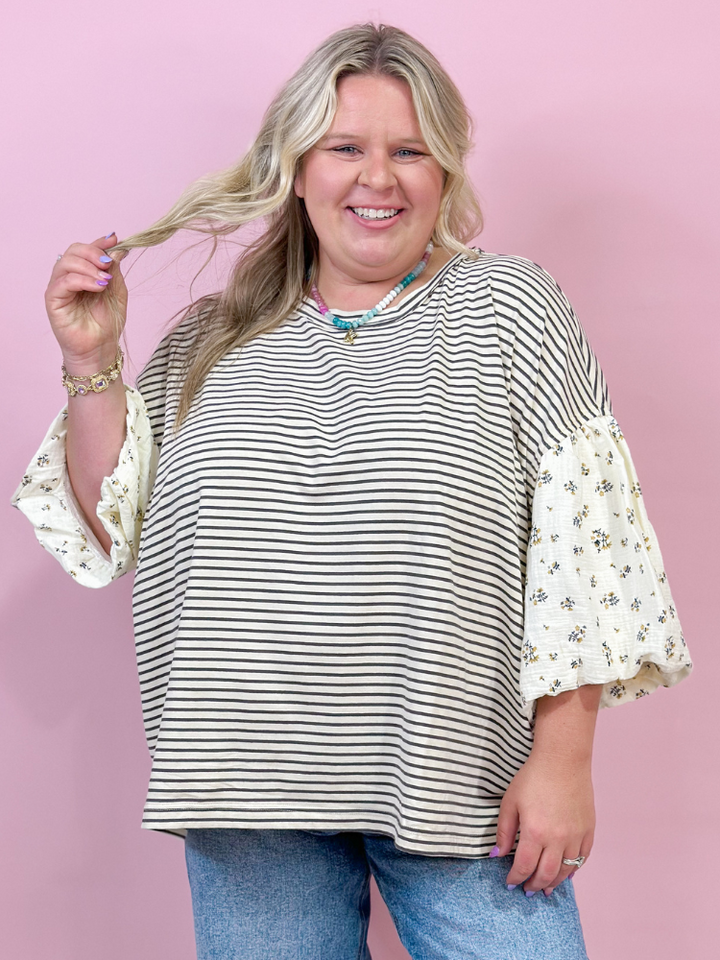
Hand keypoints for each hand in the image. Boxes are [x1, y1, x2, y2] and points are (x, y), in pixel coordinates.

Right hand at [45, 233, 127, 370]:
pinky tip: (98, 287)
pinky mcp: (53, 299)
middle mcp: (68, 277)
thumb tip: (117, 250)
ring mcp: (59, 287)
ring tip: (105, 280)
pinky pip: (64, 281)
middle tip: (109, 265)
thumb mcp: (117, 292)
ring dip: (89, 267)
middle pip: (74, 251)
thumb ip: (114, 271)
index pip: (86, 250)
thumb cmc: (106, 323)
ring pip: (66, 262)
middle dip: (93, 253)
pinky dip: (82, 280)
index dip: (99, 242)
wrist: (101, 349)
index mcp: (83, 273)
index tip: (114, 239)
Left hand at [493, 751, 594, 895]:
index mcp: (535, 832)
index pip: (523, 867)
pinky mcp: (588, 830)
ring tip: (545, 889)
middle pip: (546, 874)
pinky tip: (566, 873)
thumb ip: (504, 831)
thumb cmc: (533, 778)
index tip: (510, 883)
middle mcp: (557, 839)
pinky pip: (582, 858)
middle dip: (534, 885)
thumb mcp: (510, 802)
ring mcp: (576, 836)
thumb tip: (497, 855)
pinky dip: (573, 869)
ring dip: (554, 883)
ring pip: (565, 870)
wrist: (562, 760)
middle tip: (527, 890)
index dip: (515, 878)